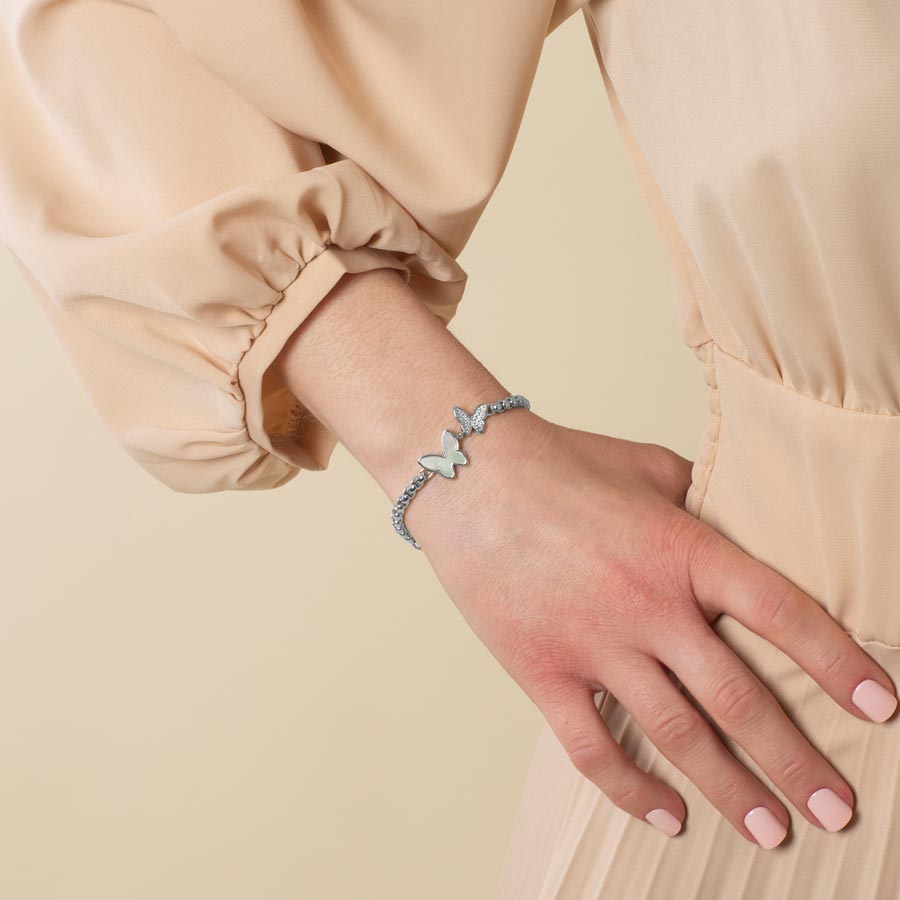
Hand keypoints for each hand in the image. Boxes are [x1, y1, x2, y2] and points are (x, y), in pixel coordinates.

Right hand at [403, 412, 897, 846]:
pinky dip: (634, 790)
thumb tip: (733, 520)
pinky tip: (669, 814)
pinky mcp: (542, 670)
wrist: (470, 473)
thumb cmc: (559, 463)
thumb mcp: (647, 466)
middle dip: (798, 761)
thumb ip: (699, 499)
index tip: (881, 707)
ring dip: (732, 791)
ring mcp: (594, 643)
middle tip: (838, 810)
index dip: (839, 663)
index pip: (783, 613)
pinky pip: (593, 748)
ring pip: (678, 734)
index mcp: (683, 548)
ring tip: (774, 831)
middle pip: (740, 698)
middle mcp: (648, 605)